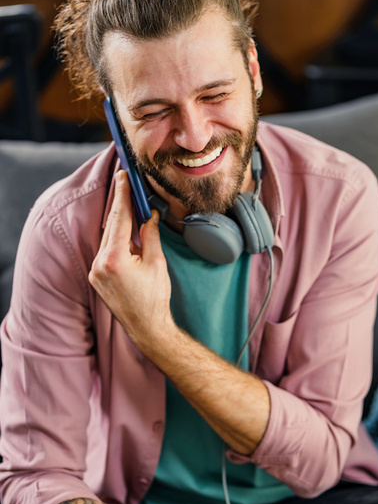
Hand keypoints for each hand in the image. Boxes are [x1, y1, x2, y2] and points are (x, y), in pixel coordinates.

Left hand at [89, 170, 174, 351]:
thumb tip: (148, 215)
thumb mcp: (156, 262)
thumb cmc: (155, 298)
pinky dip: (116, 240)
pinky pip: (105, 251)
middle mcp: (99, 264)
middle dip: (122, 207)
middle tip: (129, 186)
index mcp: (114, 258)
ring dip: (120, 225)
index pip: (119, 218)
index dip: (122, 195)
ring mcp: (95, 272)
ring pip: (107, 238)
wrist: (146, 327)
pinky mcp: (95, 278)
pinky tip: (127, 235)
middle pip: (111, 226)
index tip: (124, 176)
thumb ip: (149, 235)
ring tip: (133, 210)